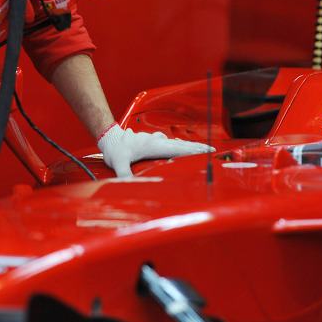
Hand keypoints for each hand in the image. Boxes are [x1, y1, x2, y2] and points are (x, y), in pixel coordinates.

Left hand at [97, 124, 214, 176]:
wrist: (109, 136)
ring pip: (177, 143)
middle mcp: (157, 141)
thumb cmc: (114, 149)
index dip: (193, 150)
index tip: (207, 151)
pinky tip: (180, 147)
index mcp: (154, 146)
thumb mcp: (117, 162)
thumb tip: (129, 185)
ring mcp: (155, 140)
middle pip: (182, 144)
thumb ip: (123, 173)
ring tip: (201, 149)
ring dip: (190, 146)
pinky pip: (170, 143)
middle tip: (212, 150)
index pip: (178, 149)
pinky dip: (179, 145)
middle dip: (198, 147)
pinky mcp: (152, 140)